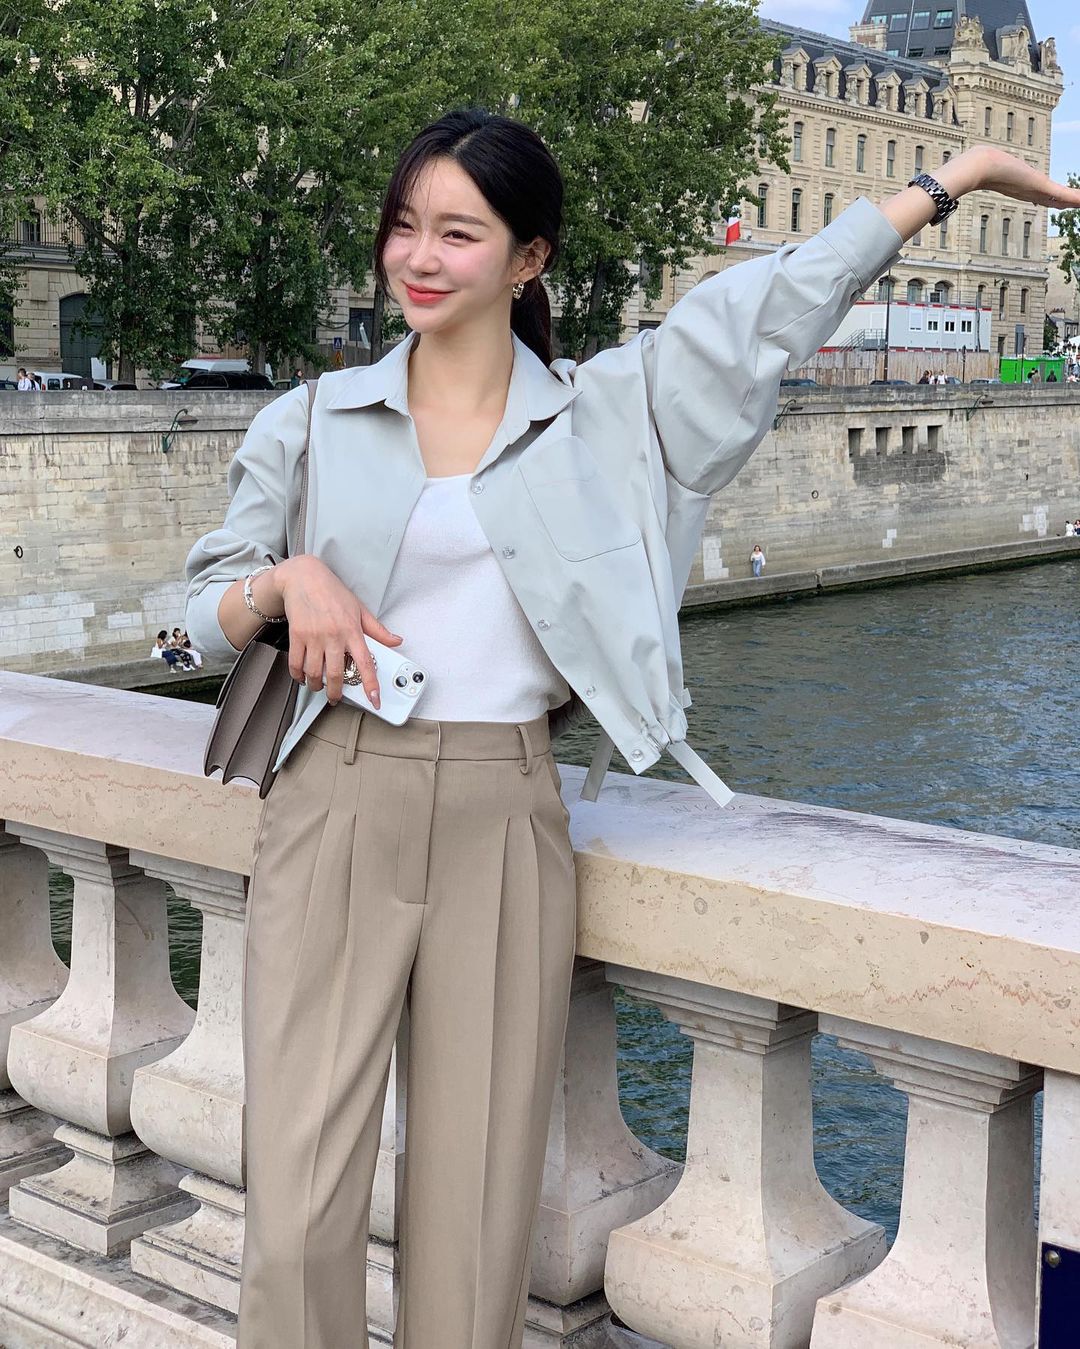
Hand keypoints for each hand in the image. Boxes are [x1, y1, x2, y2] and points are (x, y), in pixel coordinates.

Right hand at [275, 556, 402, 706]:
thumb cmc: (332, 591)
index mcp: (352, 630)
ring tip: (319, 687)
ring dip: (316, 686)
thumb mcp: (360, 608)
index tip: (374, 699)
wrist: (304, 577)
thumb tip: (396, 640)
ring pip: (314, 673)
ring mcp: (313, 636)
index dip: (370, 684)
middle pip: (336, 675)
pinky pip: (296, 663)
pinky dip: (298, 675)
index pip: (365, 662)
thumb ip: (378, 630)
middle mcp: (333, 635)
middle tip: (336, 698)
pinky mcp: (296, 635)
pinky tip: (302, 677)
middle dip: (336, 693)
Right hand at [941, 147, 1079, 209]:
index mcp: (1021, 187)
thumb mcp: (969, 190)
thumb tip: (938, 208)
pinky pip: (1066, 196)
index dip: (1056, 200)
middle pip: (1059, 197)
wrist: (977, 165)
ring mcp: (1037, 186)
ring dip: (1077, 200)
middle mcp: (1031, 187)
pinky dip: (1077, 199)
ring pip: (1066, 197)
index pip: (1044, 196)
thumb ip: (956, 198)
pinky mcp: (1041, 187)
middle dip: (1071, 200)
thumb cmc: (970, 176)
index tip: (1064, 202)